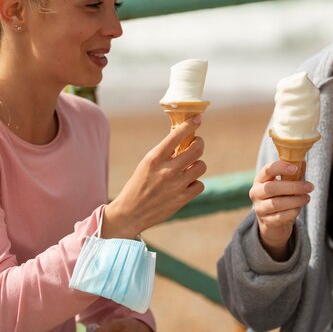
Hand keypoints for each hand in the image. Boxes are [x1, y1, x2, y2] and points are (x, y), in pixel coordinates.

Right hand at [103, 116, 206, 238]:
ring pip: (201, 166)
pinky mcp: (182, 199)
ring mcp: (176, 185)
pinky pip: (200, 184)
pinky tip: (186, 184)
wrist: (131, 212)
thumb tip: (182, 137)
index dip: (190, 125)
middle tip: (196, 144)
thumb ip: (164, 153)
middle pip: (196, 149)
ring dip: (197, 165)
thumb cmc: (139, 184)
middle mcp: (167, 170)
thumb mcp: (146, 163)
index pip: (177, 135)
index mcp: (154, 158)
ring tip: (189, 167)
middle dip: (199, 144)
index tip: (198, 119)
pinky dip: (195, 183)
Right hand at [250, 160, 314, 259]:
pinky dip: (292, 212)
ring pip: (276, 203)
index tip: (295, 168)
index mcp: (260, 179)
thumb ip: (294, 174)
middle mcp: (256, 192)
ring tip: (307, 198)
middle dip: (293, 187)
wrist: (273, 222)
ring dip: (295, 200)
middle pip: (272, 187)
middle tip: (310, 186)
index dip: (281, 167)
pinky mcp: (266, 221)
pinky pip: (280, 217)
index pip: (267, 169)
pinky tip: (299, 208)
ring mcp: (259, 208)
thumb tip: (302, 162)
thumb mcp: (286, 184)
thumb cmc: (280, 197)